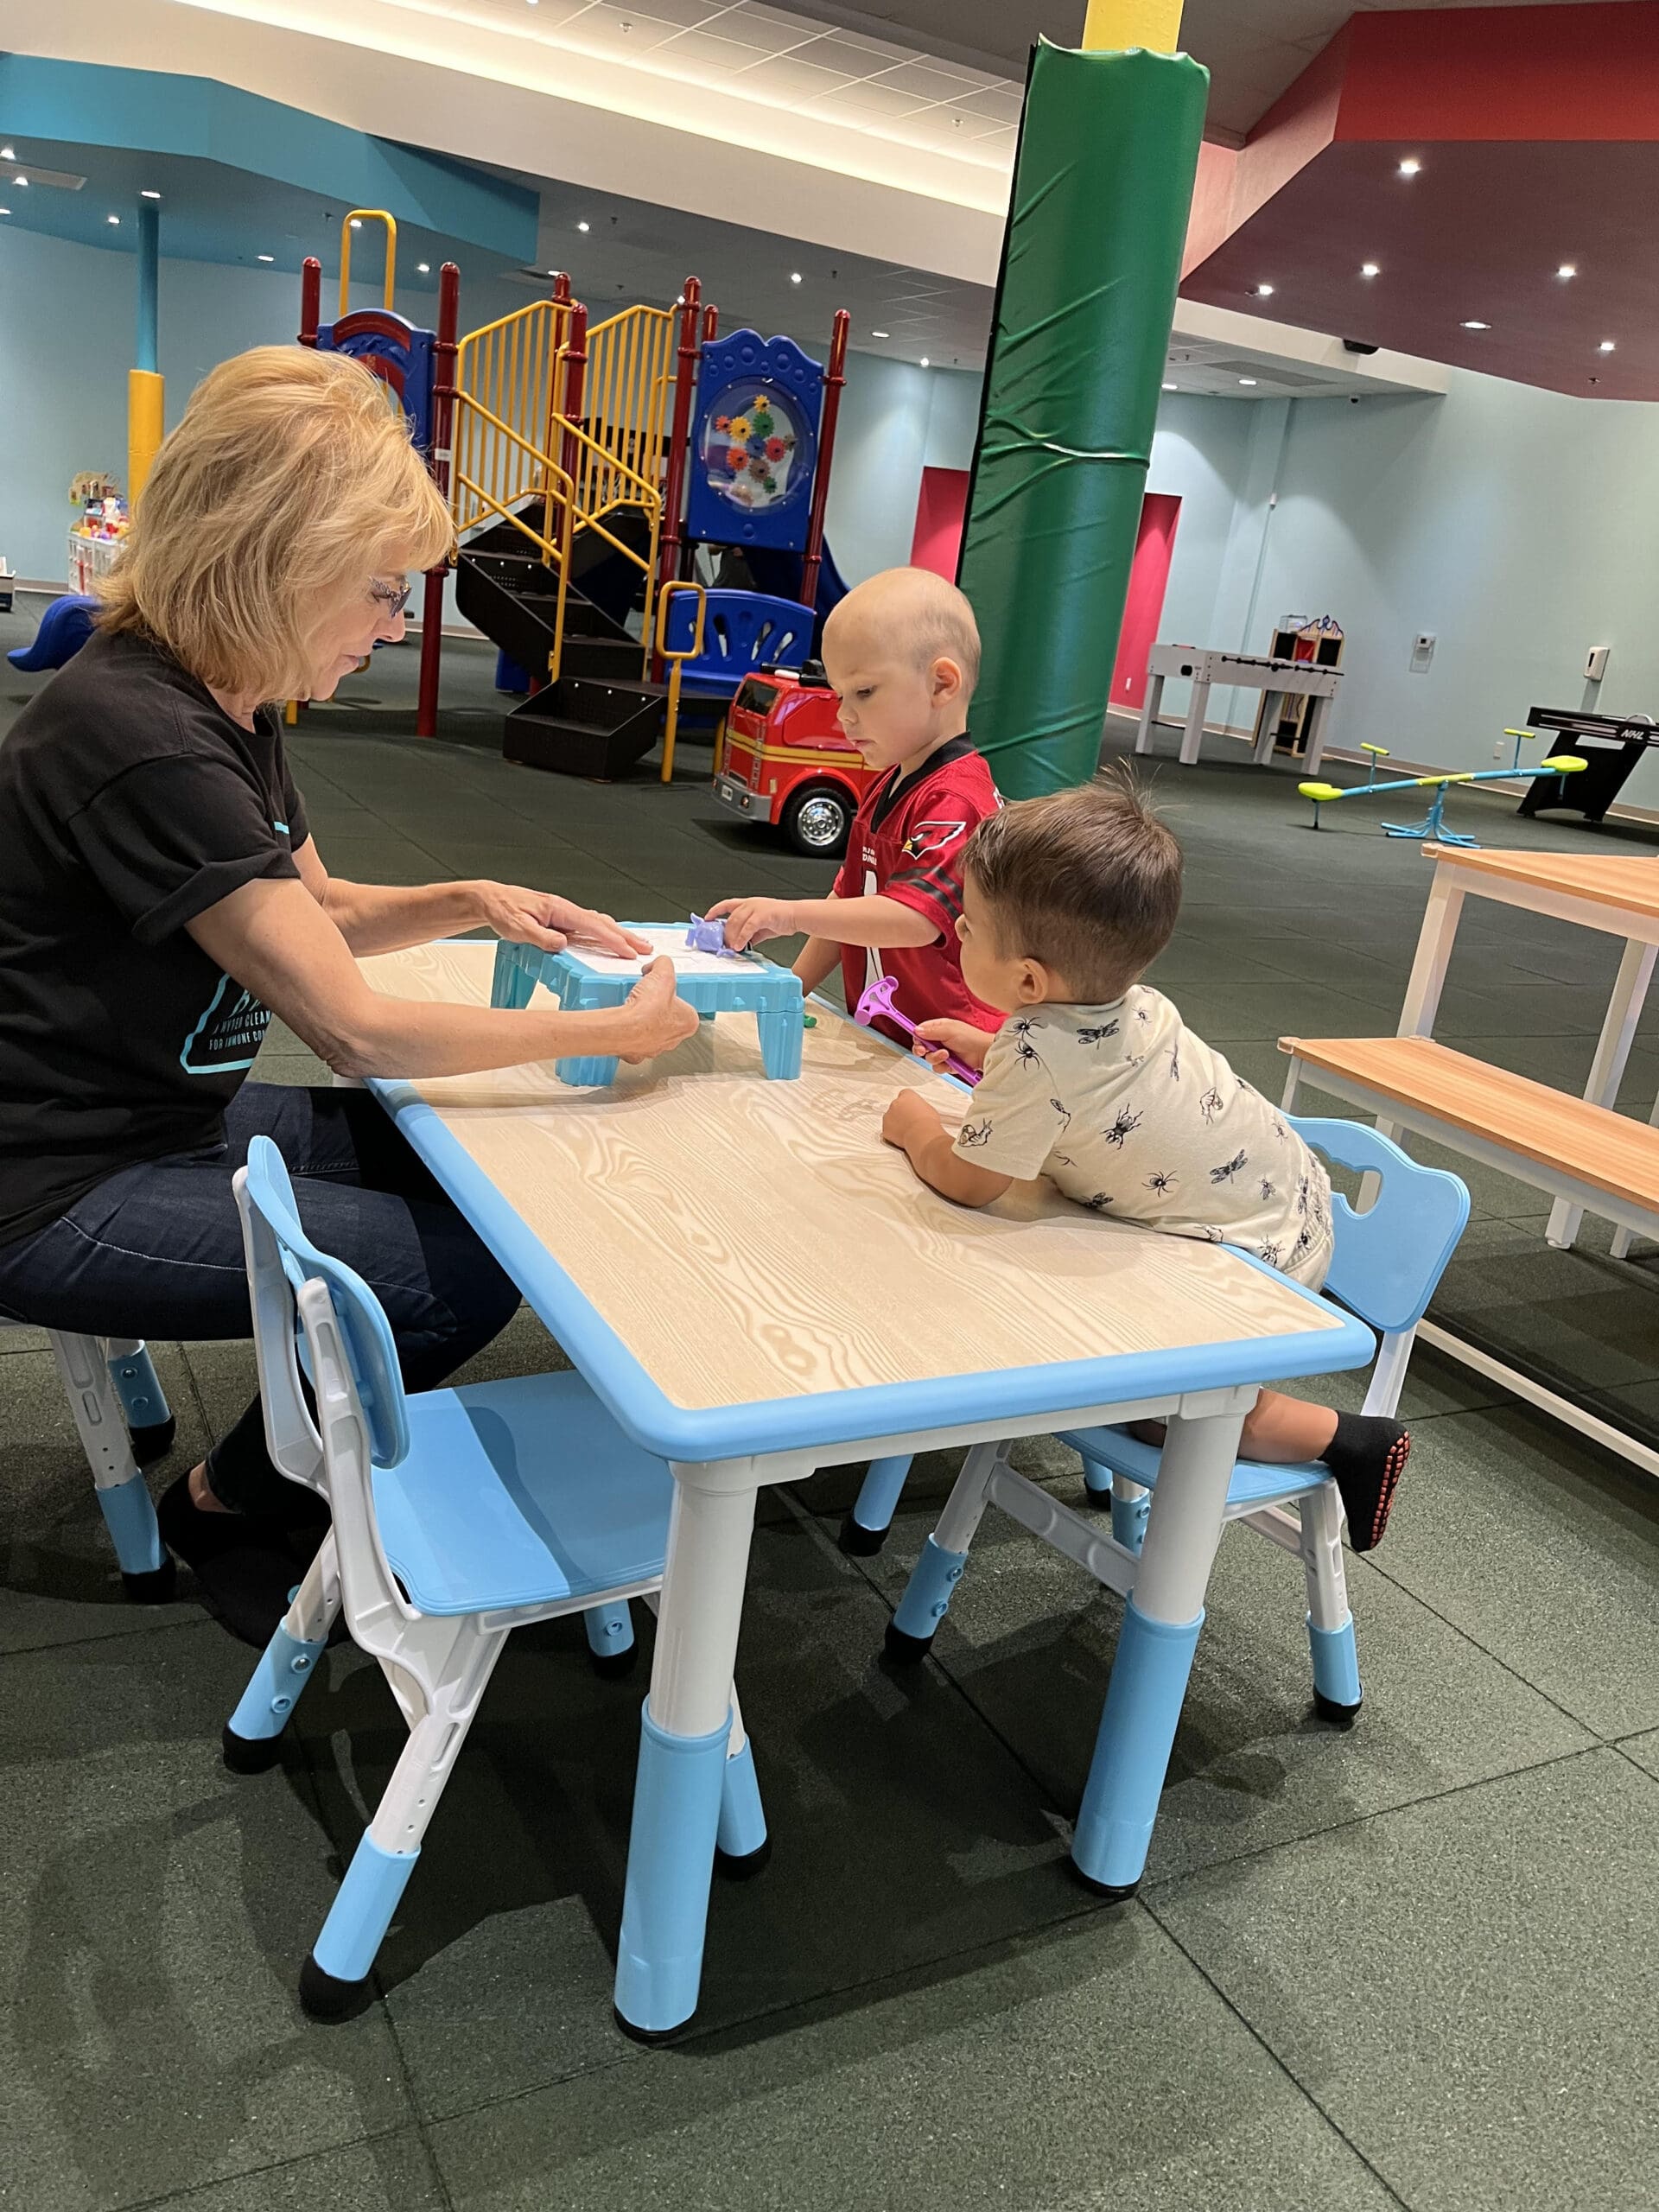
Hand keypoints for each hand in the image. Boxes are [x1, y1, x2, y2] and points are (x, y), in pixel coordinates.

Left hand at [474, 882, 650, 958]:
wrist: (491, 899)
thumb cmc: (503, 910)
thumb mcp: (518, 928)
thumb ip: (542, 938)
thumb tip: (564, 945)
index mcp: (559, 909)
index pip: (593, 926)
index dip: (613, 940)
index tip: (628, 952)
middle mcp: (565, 909)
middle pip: (603, 923)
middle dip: (626, 936)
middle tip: (646, 948)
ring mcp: (565, 913)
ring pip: (598, 923)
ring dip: (618, 934)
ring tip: (634, 945)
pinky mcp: (561, 918)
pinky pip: (589, 925)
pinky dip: (605, 932)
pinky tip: (609, 938)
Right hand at [618, 958, 699, 1062]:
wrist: (623, 1028)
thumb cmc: (647, 1009)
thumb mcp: (662, 972)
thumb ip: (664, 964)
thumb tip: (661, 963)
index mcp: (689, 1022)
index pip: (684, 1004)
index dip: (671, 992)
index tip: (662, 988)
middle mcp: (674, 1039)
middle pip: (667, 1017)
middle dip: (657, 1006)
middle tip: (647, 996)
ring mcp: (655, 1047)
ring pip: (650, 1030)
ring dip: (643, 1018)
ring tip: (633, 1005)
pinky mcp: (636, 1052)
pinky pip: (633, 1038)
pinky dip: (628, 1028)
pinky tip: (624, 1018)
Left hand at [704, 895, 801, 951]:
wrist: (797, 916)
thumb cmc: (781, 918)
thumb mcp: (761, 927)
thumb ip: (749, 934)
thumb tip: (740, 945)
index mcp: (748, 903)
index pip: (726, 904)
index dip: (715, 911)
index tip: (707, 919)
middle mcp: (750, 904)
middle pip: (730, 918)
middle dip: (725, 933)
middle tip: (724, 945)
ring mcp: (756, 908)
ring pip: (736, 922)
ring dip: (731, 937)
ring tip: (731, 947)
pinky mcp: (763, 915)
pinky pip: (748, 928)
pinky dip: (742, 938)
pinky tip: (740, 946)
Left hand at [882, 1088, 943, 1152]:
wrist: (922, 1134)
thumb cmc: (927, 1122)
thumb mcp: (929, 1109)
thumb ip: (920, 1107)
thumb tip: (920, 1112)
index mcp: (907, 1096)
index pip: (904, 1094)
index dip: (908, 1102)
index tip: (911, 1107)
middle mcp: (895, 1103)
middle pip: (896, 1105)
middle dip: (901, 1112)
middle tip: (910, 1120)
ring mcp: (888, 1115)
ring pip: (889, 1117)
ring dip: (895, 1121)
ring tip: (907, 1129)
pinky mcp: (885, 1128)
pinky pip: (887, 1129)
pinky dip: (892, 1133)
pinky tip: (901, 1136)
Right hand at [913, 1017, 993, 1074]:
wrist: (984, 1053)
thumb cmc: (970, 1038)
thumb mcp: (949, 1030)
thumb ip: (931, 1031)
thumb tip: (917, 1030)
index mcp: (939, 1027)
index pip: (921, 1031)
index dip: (917, 1036)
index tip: (917, 1041)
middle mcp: (939, 1040)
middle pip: (921, 1046)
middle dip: (921, 1049)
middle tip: (924, 1050)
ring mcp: (943, 1052)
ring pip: (928, 1058)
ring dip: (935, 1057)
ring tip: (946, 1055)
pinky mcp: (947, 1064)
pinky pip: (937, 1067)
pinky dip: (943, 1066)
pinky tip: (951, 1063)